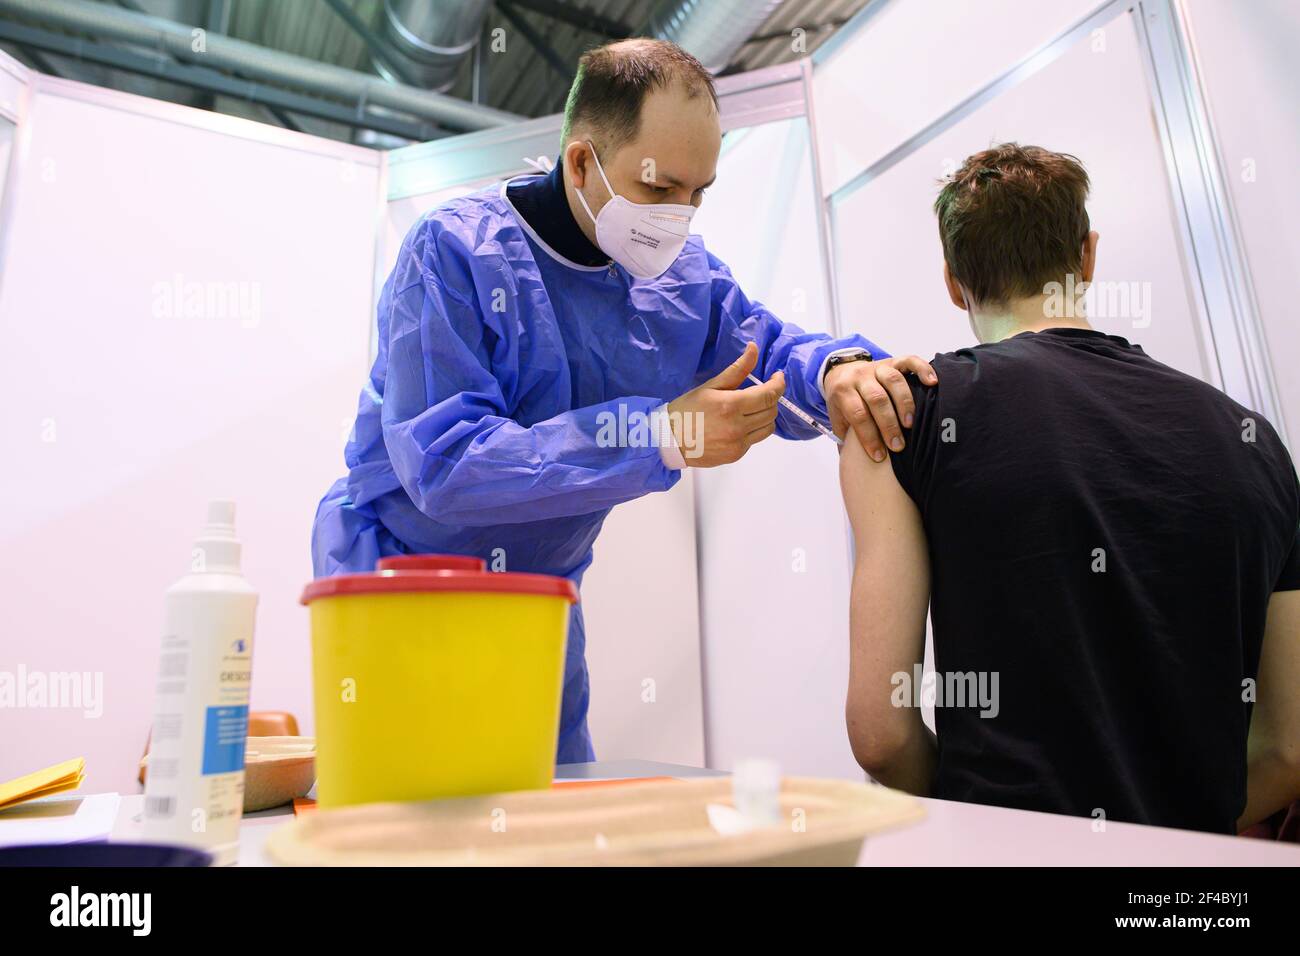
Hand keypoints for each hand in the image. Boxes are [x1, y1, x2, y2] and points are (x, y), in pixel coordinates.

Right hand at [667, 342, 784, 466]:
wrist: (668, 441)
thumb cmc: (686, 410)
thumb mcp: (710, 386)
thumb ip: (737, 369)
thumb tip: (754, 348)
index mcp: (731, 405)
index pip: (769, 395)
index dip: (779, 385)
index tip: (778, 377)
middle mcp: (737, 427)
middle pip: (771, 411)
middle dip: (771, 399)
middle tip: (761, 392)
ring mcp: (738, 443)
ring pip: (768, 428)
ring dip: (766, 415)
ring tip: (752, 409)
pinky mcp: (736, 455)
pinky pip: (755, 440)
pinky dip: (753, 430)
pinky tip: (739, 424)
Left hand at [825, 355, 937, 461]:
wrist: (840, 373)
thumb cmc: (844, 403)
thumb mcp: (838, 420)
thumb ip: (846, 439)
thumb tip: (857, 468)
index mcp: (843, 391)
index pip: (857, 414)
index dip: (869, 436)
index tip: (879, 456)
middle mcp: (860, 377)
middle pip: (876, 398)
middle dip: (888, 425)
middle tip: (898, 446)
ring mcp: (877, 367)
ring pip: (893, 380)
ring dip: (904, 403)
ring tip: (910, 425)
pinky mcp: (893, 361)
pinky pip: (909, 361)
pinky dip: (922, 370)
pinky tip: (932, 383)